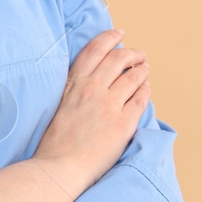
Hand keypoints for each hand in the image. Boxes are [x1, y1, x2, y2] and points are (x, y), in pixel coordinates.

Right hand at [32, 28, 150, 190]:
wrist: (59, 168)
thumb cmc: (56, 142)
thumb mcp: (59, 104)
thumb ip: (76, 88)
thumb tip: (94, 78)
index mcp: (74, 83)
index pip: (95, 49)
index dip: (110, 37)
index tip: (120, 33)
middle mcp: (92, 89)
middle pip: (119, 58)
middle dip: (132, 53)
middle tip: (139, 55)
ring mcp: (109, 105)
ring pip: (134, 76)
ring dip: (142, 70)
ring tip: (145, 70)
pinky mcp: (123, 123)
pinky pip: (141, 99)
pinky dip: (145, 91)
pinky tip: (145, 90)